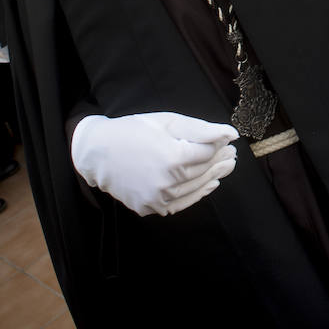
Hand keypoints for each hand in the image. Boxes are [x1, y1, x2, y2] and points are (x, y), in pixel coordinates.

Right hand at [70, 112, 237, 216]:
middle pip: (203, 172)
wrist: (97, 152)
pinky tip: (209, 185)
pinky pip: (180, 203)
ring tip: (224, 168)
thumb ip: (201, 129)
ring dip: (213, 177)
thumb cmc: (133, 130)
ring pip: (195, 188)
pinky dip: (197, 194)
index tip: (229, 141)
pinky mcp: (149, 208)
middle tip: (231, 155)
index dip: (220, 146)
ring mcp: (157, 199)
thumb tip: (231, 134)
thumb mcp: (168, 121)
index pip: (207, 153)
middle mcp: (167, 182)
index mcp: (173, 158)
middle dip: (219, 161)